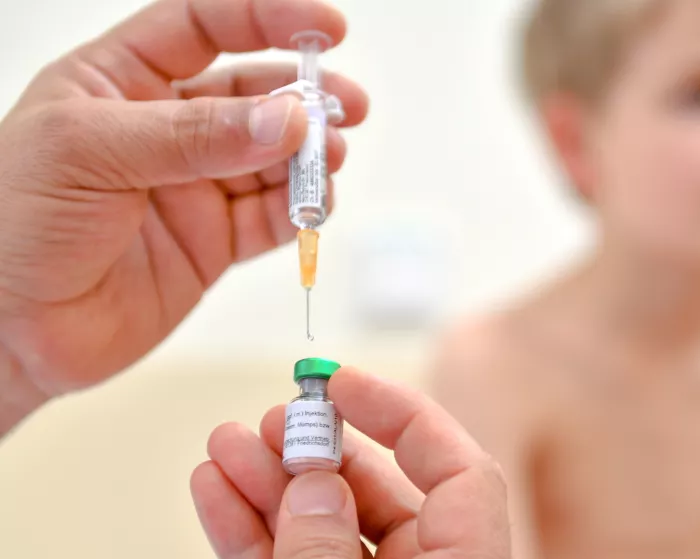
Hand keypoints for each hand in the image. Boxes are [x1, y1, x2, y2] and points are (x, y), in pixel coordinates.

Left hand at [0, 0, 367, 413]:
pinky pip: (271, 217)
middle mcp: (163, 128)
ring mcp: (192, 186)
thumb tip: (287, 120)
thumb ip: (194, 135)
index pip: (203, 26)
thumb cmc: (14, 226)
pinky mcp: (211, 242)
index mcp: (119, 80)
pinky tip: (315, 203)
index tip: (325, 28)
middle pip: (252, 92)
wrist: (8, 332)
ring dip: (310, 154)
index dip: (266, 17)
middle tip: (347, 106)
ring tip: (331, 158)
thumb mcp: (90, 153)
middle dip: (305, 95)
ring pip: (272, 156)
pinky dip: (302, 209)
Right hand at [190, 367, 511, 558]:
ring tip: (224, 445)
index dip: (402, 413)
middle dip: (317, 448)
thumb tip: (315, 482)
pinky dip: (250, 531)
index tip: (341, 381)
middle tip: (272, 419)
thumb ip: (329, 550)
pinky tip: (216, 491)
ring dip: (269, 484)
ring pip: (325, 526)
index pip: (459, 471)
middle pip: (380, 492)